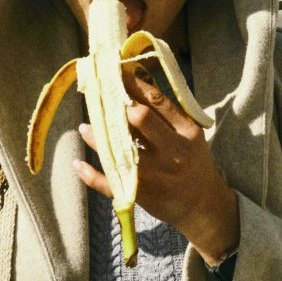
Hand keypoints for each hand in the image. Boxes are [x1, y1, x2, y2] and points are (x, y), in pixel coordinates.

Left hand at [74, 67, 239, 262]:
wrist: (203, 205)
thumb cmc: (193, 163)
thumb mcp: (190, 137)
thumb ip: (168, 116)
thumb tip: (134, 88)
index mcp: (187, 132)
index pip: (157, 101)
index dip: (133, 85)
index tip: (115, 74)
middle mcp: (174, 151)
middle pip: (141, 119)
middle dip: (117, 105)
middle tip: (100, 99)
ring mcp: (157, 174)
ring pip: (121, 151)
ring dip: (98, 137)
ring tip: (85, 127)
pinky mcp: (143, 194)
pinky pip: (112, 183)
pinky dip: (91, 175)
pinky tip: (78, 164)